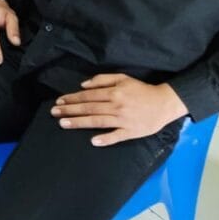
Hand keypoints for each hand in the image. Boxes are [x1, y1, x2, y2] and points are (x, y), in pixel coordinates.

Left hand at [51, 74, 188, 146]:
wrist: (164, 103)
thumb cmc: (141, 90)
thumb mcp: (123, 78)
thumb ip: (102, 80)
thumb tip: (83, 85)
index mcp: (114, 92)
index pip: (88, 96)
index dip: (72, 98)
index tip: (59, 101)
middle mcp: (116, 105)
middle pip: (89, 108)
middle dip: (70, 110)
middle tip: (54, 113)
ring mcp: (123, 120)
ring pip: (98, 121)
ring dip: (79, 122)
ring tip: (63, 124)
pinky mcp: (131, 132)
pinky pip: (117, 136)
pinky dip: (106, 139)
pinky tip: (93, 141)